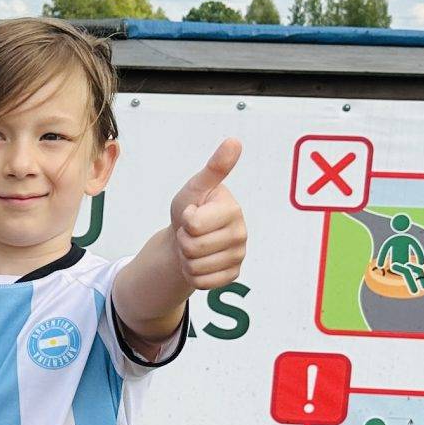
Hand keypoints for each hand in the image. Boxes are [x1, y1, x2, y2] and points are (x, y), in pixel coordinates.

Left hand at [169, 137, 246, 289]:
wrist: (185, 237)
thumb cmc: (190, 208)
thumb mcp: (195, 187)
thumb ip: (215, 168)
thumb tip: (234, 141)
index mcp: (232, 209)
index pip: (193, 224)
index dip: (184, 220)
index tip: (192, 212)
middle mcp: (241, 233)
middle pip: (193, 247)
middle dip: (183, 240)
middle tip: (190, 231)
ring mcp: (239, 255)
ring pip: (196, 267)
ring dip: (186, 258)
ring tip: (193, 245)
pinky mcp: (233, 274)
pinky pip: (202, 282)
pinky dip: (192, 274)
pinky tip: (199, 261)